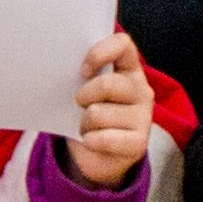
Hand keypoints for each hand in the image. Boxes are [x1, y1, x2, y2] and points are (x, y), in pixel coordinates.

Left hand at [72, 31, 155, 186]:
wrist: (98, 157)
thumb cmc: (90, 115)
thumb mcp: (87, 90)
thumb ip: (84, 73)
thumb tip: (58, 63)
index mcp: (129, 69)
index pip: (122, 44)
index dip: (99, 53)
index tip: (82, 70)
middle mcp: (141, 90)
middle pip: (106, 84)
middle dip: (83, 97)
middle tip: (81, 106)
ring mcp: (144, 117)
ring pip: (98, 114)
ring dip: (84, 124)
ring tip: (89, 128)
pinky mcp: (139, 142)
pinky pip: (104, 138)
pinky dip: (90, 141)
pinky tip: (92, 141)